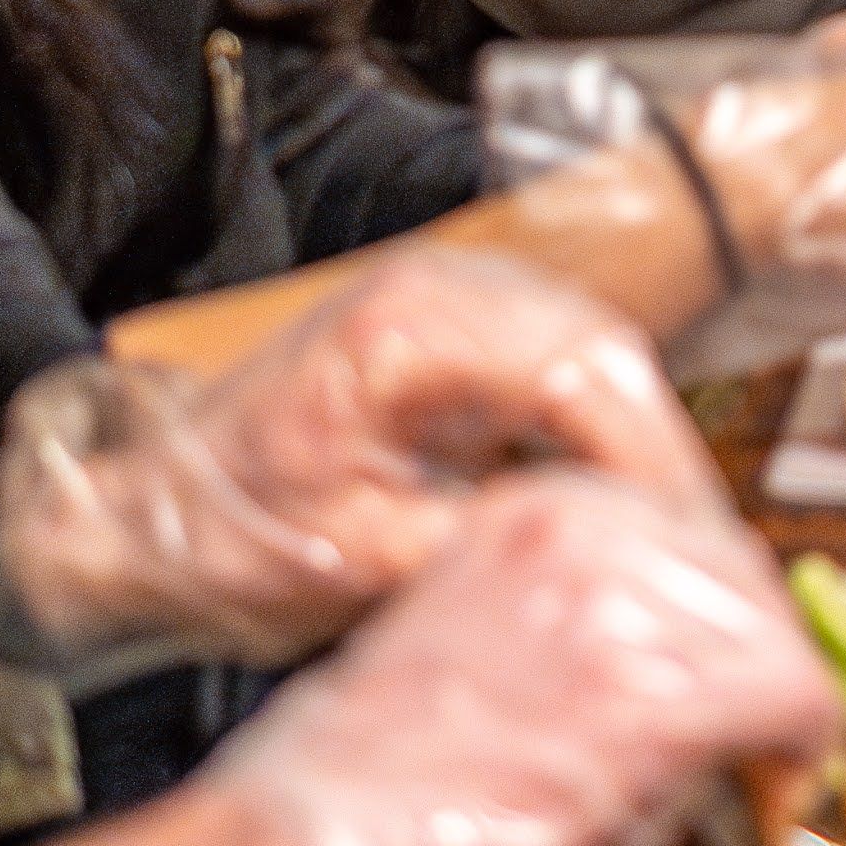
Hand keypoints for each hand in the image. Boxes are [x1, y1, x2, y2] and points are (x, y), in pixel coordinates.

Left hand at [0, 254, 715, 670]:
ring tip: (669, 536)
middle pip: (609, 351)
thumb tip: (603, 557)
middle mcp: (449, 287)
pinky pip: (568, 372)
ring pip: (602, 357)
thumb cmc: (222, 527)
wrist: (146, 505)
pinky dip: (603, 437)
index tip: (688, 535)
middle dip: (661, 454)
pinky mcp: (470, 335)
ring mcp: (464, 300)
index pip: (582, 368)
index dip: (651, 455)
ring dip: (641, 445)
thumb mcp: (352, 557)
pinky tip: (616, 506)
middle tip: (699, 547)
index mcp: (412, 326)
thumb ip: (481, 543)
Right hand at [186, 471, 843, 845]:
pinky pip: (787, 692)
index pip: (691, 529)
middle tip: (784, 721)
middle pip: (743, 571)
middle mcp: (586, 530)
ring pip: (773, 630)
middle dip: (769, 651)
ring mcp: (617, 603)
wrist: (311, 837)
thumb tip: (690, 659)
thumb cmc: (376, 774)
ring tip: (768, 763)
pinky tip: (789, 773)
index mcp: (539, 507)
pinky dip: (803, 739)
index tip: (761, 661)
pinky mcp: (642, 689)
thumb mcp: (481, 643)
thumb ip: (586, 620)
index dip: (739, 609)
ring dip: (779, 702)